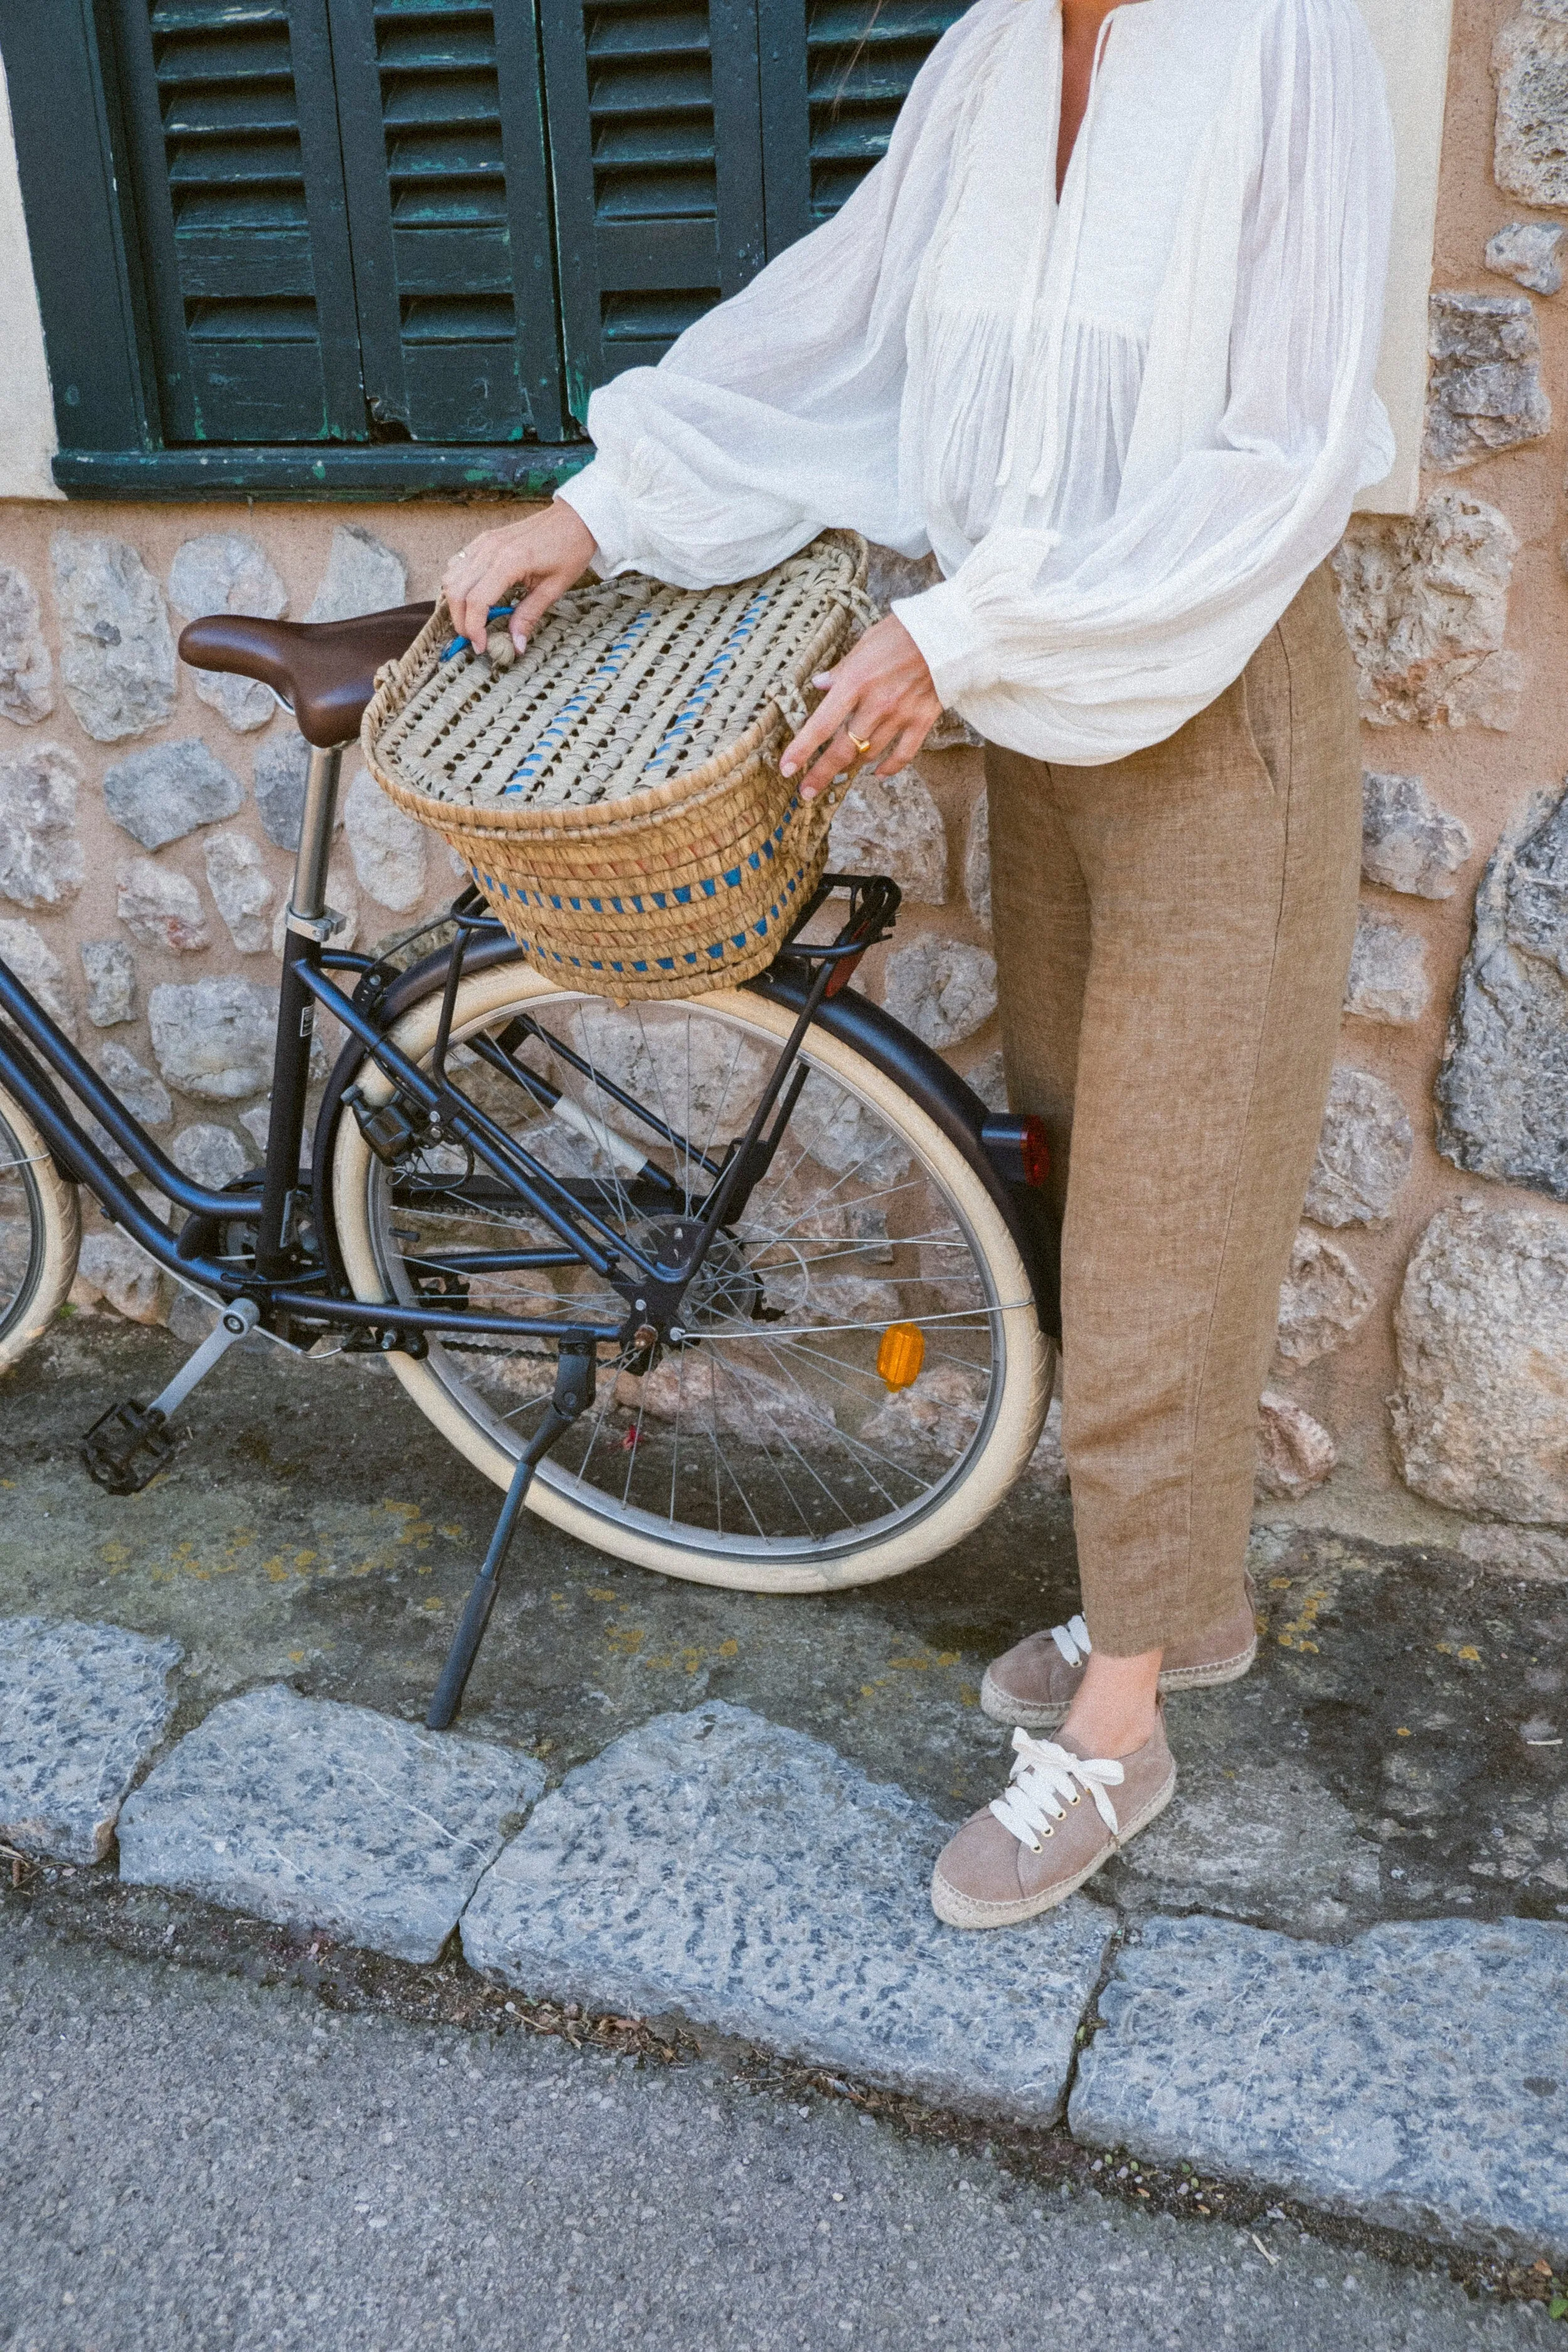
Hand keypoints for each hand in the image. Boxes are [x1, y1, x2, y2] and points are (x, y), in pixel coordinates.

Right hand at [442, 500, 598, 656]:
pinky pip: (458, 564)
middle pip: (456, 591)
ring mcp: (484, 542)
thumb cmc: (569, 550)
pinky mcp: (483, 540)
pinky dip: (459, 585)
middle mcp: (489, 549)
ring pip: (450, 577)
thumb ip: (529, 616)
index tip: (481, 646)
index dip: (474, 628)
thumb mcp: (554, 589)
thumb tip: (515, 644)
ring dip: (455, 603)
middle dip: (460, 620)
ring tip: (473, 621)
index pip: (476, 601)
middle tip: (474, 638)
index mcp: (509, 561)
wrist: (574, 519)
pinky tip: (474, 598)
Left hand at [779, 616, 942, 801]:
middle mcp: (875, 704)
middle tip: (807, 792)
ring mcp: (900, 716)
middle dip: (821, 774)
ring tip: (838, 774)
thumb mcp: (863, 644)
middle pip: (843, 750)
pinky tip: (877, 774)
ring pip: (869, 754)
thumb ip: (841, 670)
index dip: (801, 750)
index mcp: (855, 683)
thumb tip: (820, 684)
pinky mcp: (922, 721)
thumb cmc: (902, 633)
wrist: (947, 633)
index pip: (821, 725)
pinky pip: (903, 755)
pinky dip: (889, 768)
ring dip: (851, 768)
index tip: (786, 769)